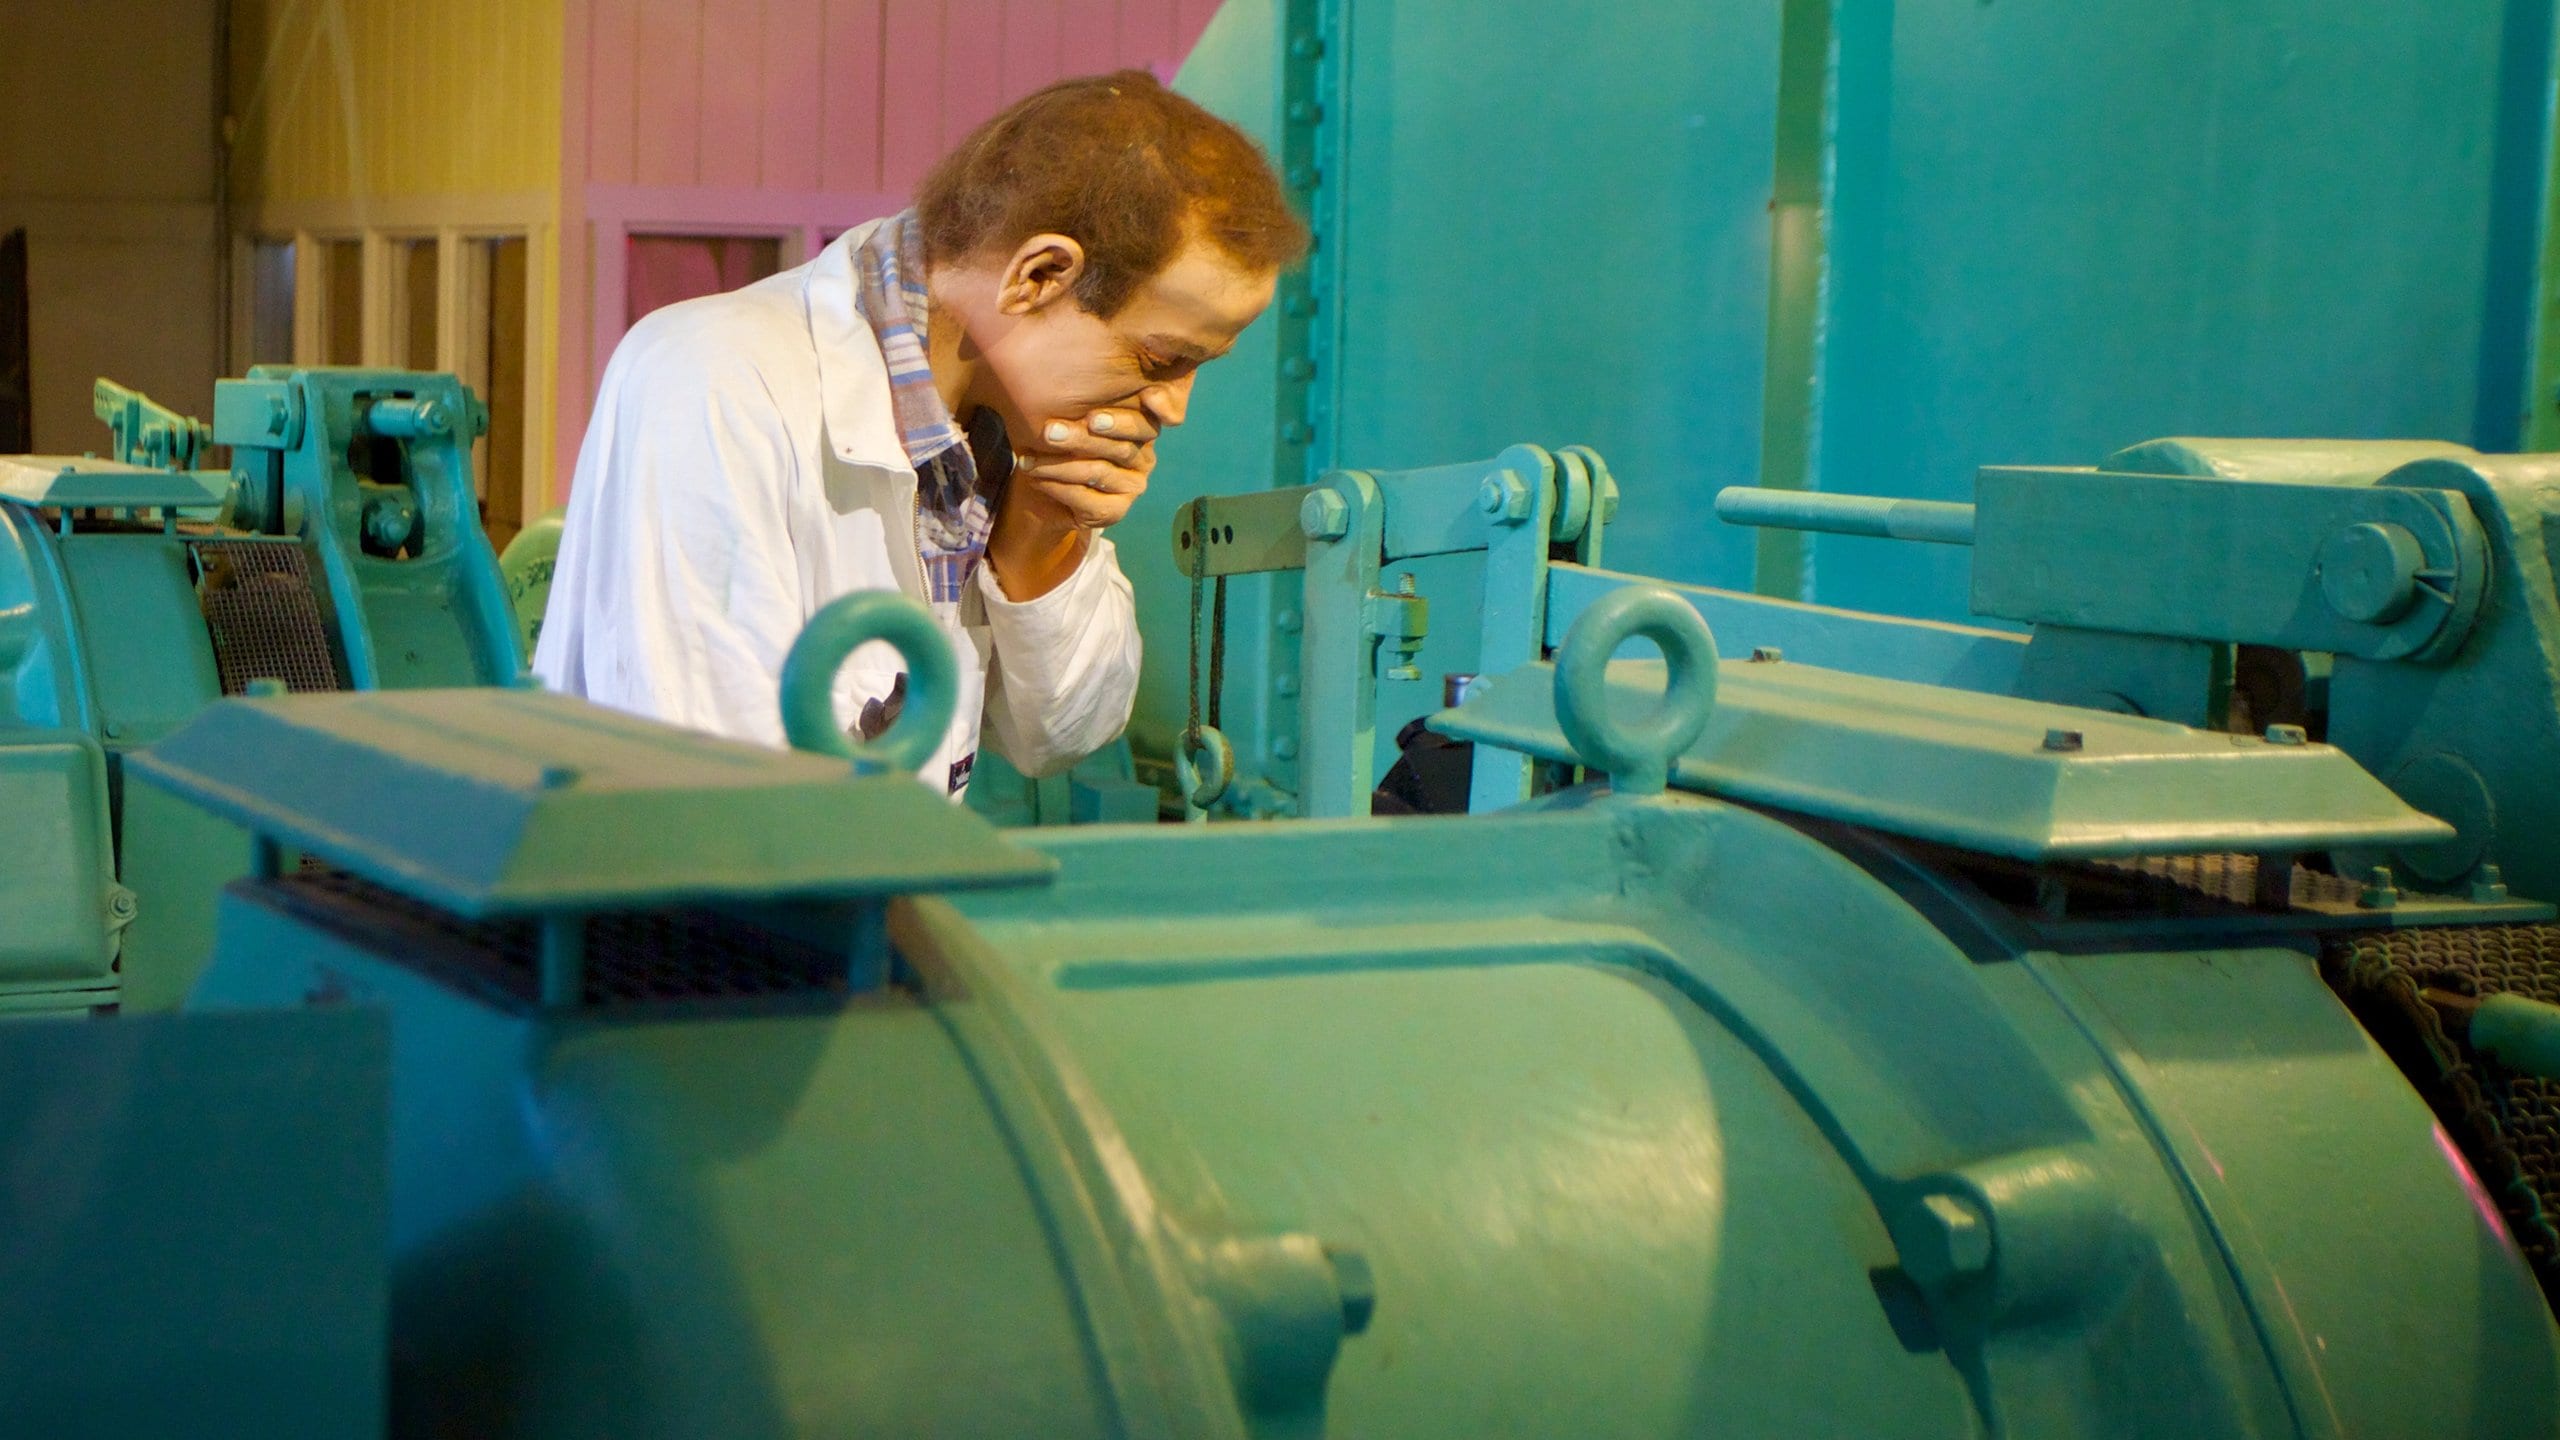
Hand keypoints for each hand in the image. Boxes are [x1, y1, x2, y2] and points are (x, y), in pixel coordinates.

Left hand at [1007, 406, 1157, 534]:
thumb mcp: (1069, 412)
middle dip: (1080, 440)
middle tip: (1049, 432)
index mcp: (1140, 428)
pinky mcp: (1116, 512)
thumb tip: (1105, 382)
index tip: (1092, 418)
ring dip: (1057, 466)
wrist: (1040, 485)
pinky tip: (1035, 480)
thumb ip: (1085, 396)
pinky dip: (1057, 488)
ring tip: (1028, 459)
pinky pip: (1087, 501)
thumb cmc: (1058, 440)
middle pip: (1118, 449)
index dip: (1120, 422)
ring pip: (1097, 473)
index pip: (1142, 424)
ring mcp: (1132, 487)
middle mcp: (1143, 458)